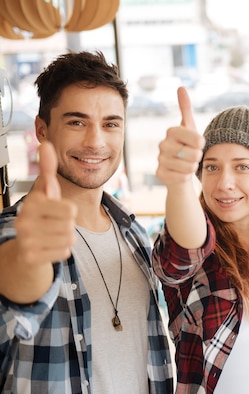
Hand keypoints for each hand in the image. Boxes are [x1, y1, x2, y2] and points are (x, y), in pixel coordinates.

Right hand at [13, 142, 76, 265]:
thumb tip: (47, 144)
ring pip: (69, 239)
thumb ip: (48, 169)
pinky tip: (48, 247)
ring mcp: (25, 241)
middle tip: (53, 224)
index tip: (53, 210)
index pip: (70, 210)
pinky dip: (61, 251)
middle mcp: (24, 221)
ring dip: (66, 238)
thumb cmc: (41, 214)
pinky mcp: (30, 258)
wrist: (25, 245)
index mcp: (31, 203)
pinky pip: (64, 253)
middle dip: (68, 225)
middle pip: (71, 225)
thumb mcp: (46, 190)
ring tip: (51, 235)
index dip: (69, 211)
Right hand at [156, 87, 204, 185]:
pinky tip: (181, 173)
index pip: (198, 139)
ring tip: (187, 163)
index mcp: (172, 131)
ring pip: (189, 167)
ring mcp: (160, 159)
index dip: (202, 144)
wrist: (180, 169)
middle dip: (198, 157)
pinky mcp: (160, 174)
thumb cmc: (187, 146)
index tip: (198, 144)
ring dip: (192, 167)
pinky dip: (186, 177)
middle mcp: (162, 144)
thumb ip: (186, 108)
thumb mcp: (189, 127)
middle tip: (192, 156)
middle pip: (194, 154)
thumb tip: (181, 87)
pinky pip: (182, 177)